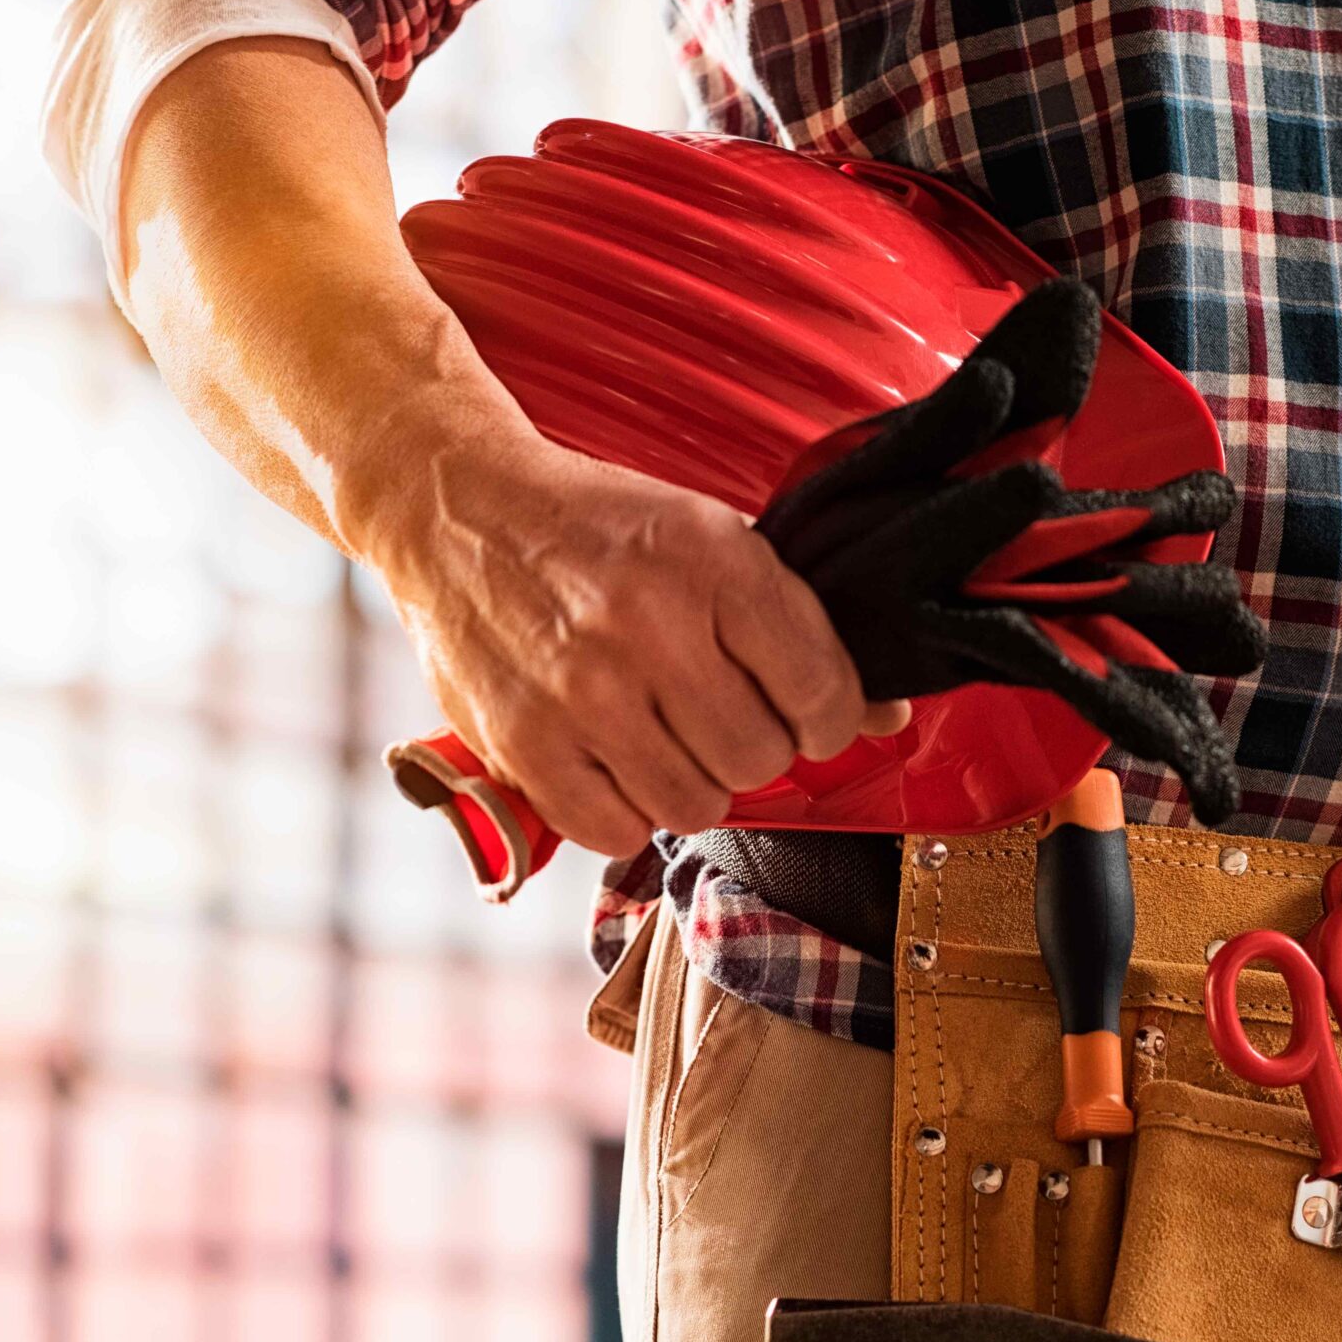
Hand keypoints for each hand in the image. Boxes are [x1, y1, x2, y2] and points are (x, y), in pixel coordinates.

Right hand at [366, 419, 906, 857]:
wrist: (457, 510)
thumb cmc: (595, 529)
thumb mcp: (707, 538)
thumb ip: (796, 627)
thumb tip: (885, 716)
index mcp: (712, 560)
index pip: (821, 689)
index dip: (830, 718)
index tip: (808, 715)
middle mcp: (648, 625)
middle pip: (760, 758)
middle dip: (754, 748)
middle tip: (719, 718)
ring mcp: (582, 691)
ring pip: (695, 806)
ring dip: (690, 783)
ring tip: (661, 736)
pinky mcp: (525, 743)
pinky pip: (617, 831)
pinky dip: (625, 811)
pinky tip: (614, 761)